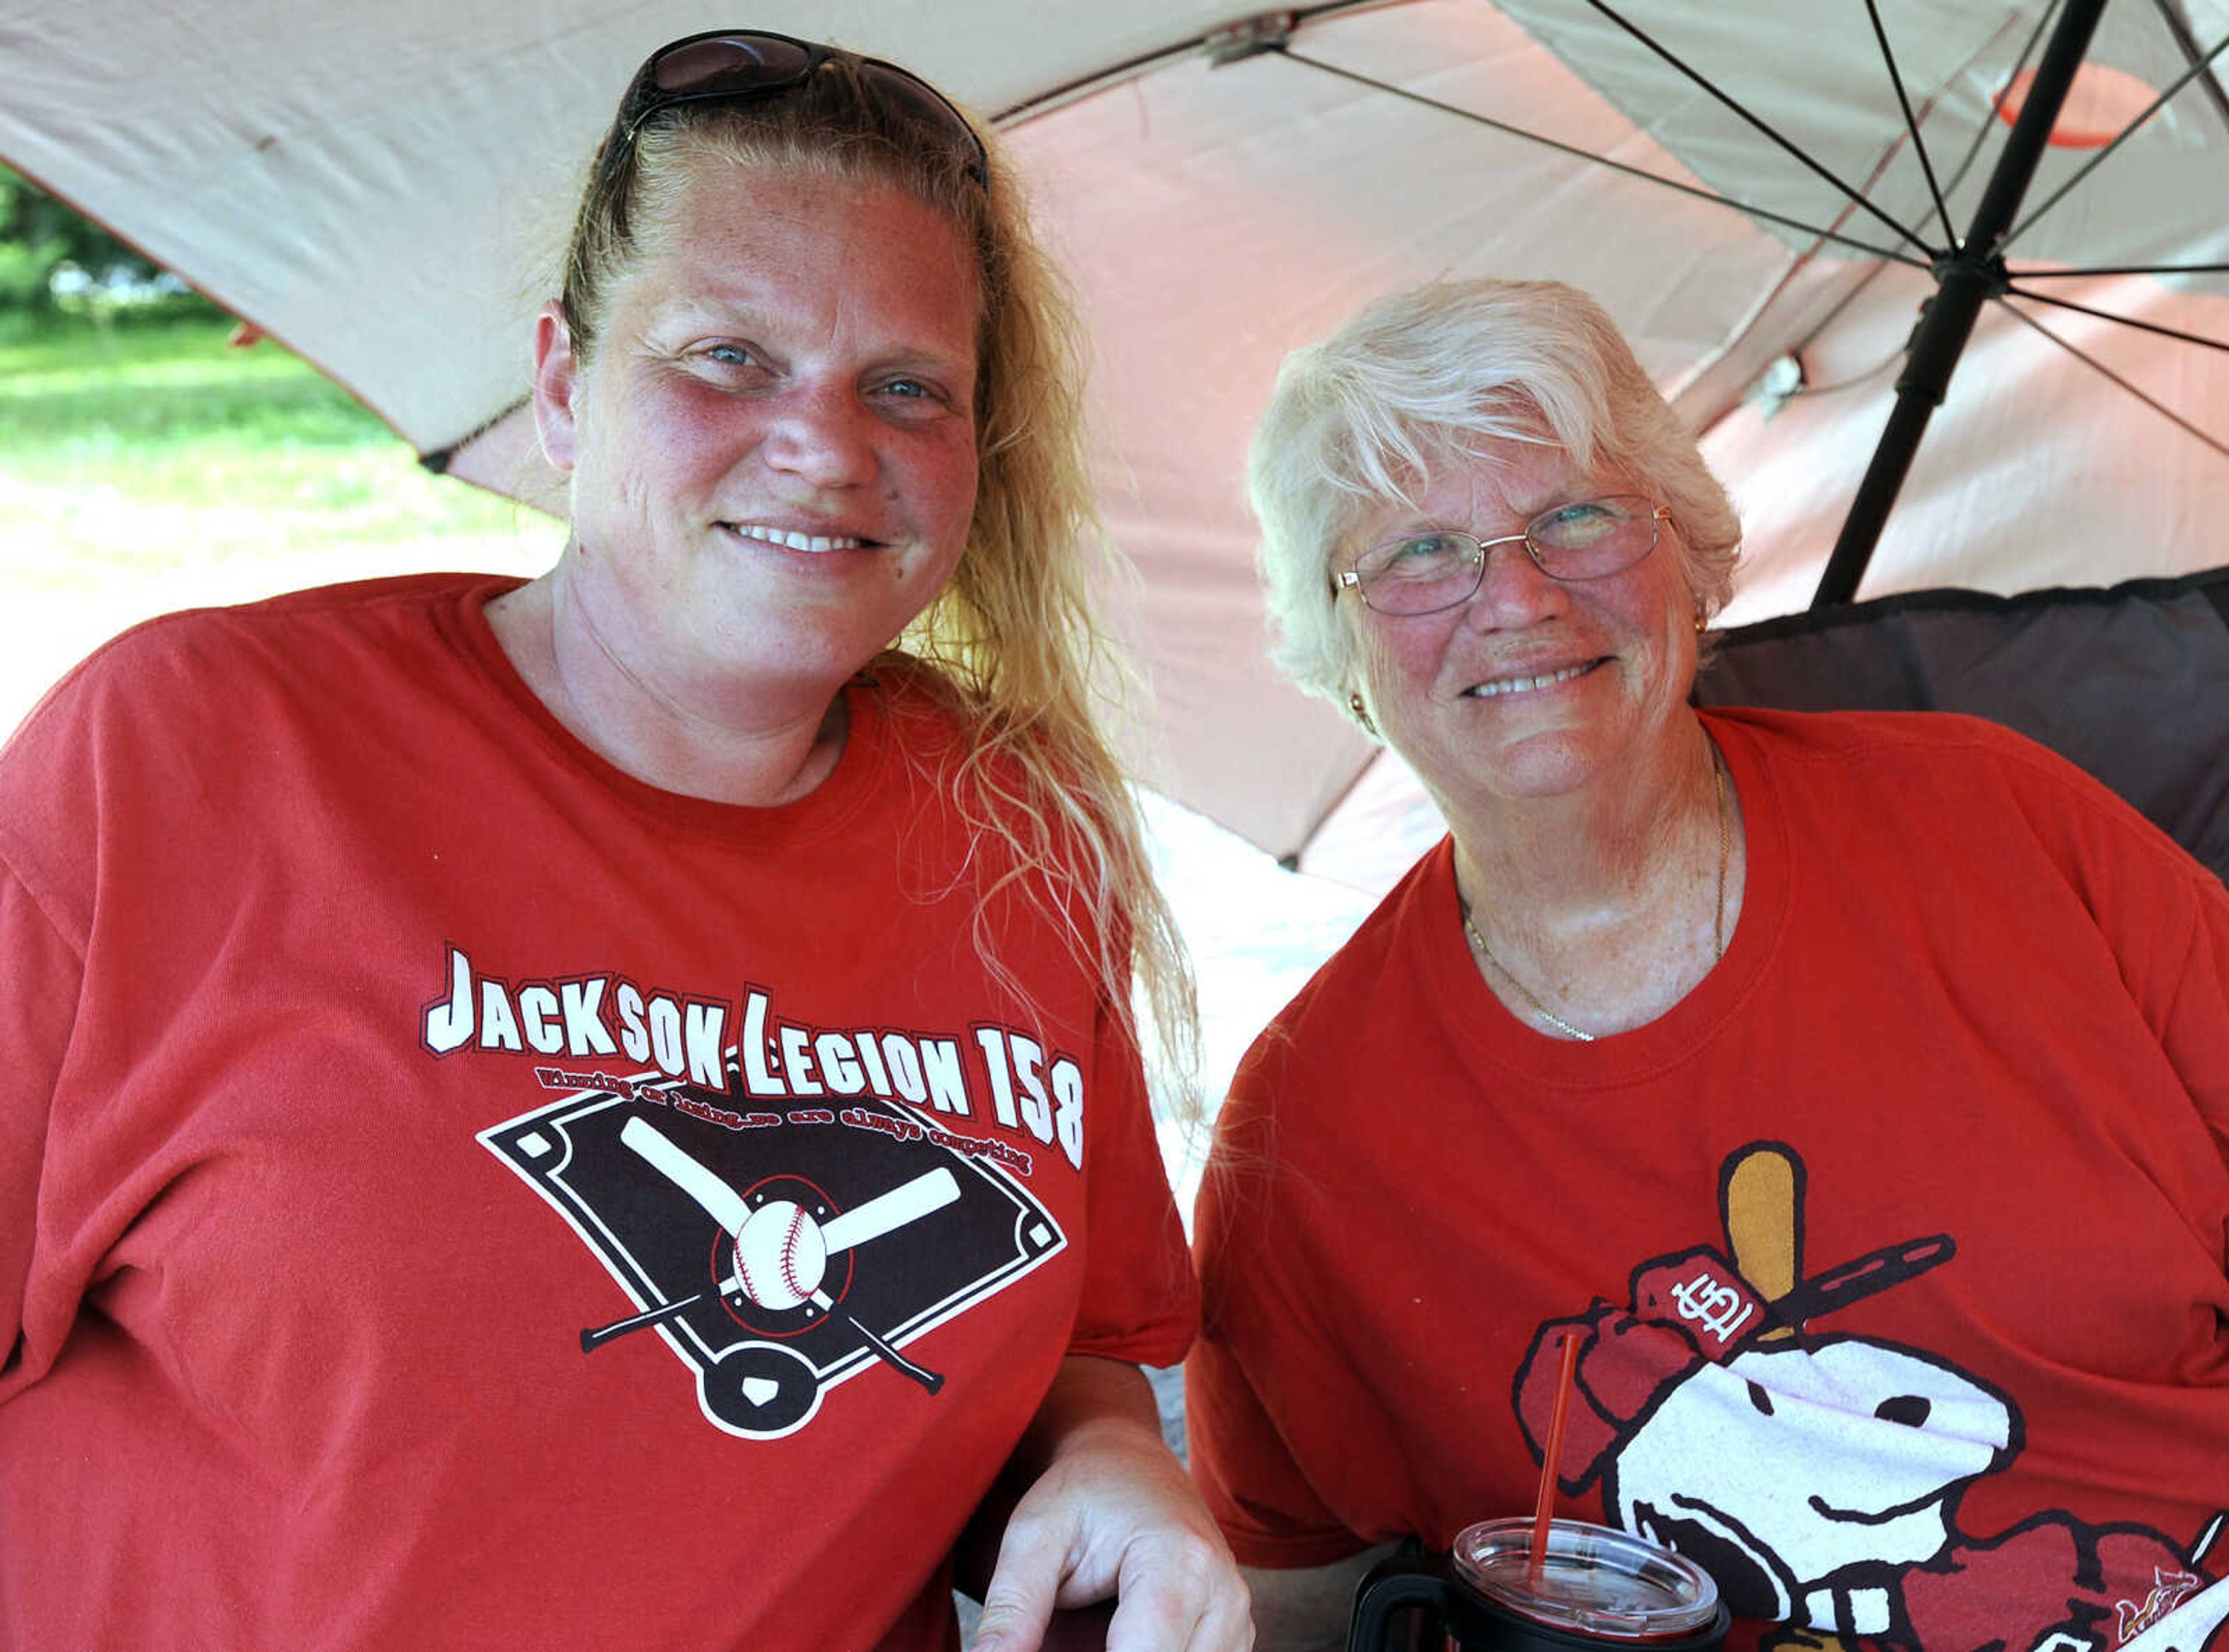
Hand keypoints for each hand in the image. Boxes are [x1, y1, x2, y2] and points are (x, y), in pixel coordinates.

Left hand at [969, 1360, 1251, 1651]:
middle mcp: (1224, 1594)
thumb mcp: (1032, 1537)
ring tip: (1090, 1631)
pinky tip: (1119, 1638)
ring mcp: (1237, 1617)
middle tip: (1067, 1636)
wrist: (1130, 1461)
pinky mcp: (1235, 1634)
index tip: (1051, 1646)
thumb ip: (1012, 1609)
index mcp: (1178, 1562)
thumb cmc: (1081, 1493)